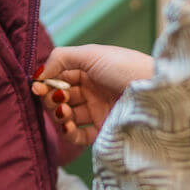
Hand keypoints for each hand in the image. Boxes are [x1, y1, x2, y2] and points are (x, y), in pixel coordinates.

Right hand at [32, 43, 154, 147]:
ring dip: (58, 114)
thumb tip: (38, 74)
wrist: (154, 92)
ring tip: (63, 111)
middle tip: (53, 99)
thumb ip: (61, 58)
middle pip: (60, 96)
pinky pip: (78, 135)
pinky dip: (68, 132)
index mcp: (90, 69)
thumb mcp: (91, 54)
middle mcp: (93, 89)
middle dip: (51, 98)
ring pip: (67, 115)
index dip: (46, 82)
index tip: (36, 86)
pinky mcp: (103, 130)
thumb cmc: (125, 67)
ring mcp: (97, 110)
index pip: (59, 76)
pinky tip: (67, 125)